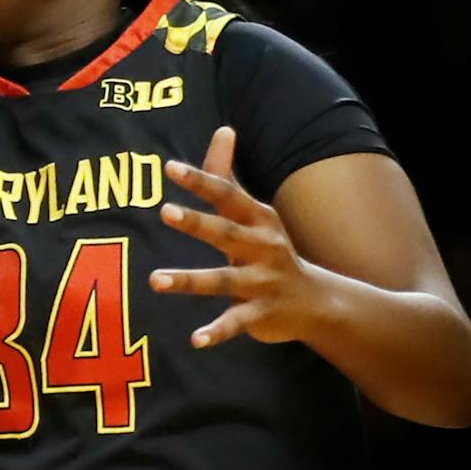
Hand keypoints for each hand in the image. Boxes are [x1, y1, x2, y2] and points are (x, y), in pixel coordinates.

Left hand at [151, 126, 325, 347]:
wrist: (316, 301)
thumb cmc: (269, 249)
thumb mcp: (253, 212)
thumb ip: (228, 176)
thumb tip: (223, 129)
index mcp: (256, 219)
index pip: (226, 195)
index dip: (199, 181)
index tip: (169, 168)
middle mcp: (260, 247)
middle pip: (225, 233)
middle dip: (196, 222)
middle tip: (164, 211)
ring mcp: (261, 282)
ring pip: (221, 281)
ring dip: (189, 280)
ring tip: (154, 280)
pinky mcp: (260, 314)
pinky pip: (235, 323)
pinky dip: (216, 332)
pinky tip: (194, 340)